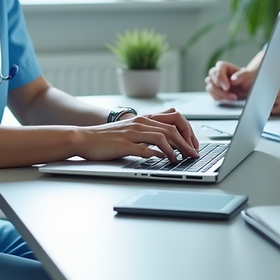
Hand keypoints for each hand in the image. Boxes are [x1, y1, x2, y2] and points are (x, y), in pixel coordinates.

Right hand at [76, 108, 199, 162]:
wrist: (85, 138)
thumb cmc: (108, 138)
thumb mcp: (131, 130)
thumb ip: (148, 134)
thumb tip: (167, 147)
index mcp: (144, 118)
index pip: (174, 118)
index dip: (188, 131)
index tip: (193, 144)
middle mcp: (140, 123)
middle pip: (171, 129)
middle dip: (186, 143)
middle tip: (194, 155)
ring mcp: (132, 133)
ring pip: (161, 137)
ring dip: (174, 149)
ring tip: (181, 160)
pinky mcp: (123, 144)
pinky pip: (143, 149)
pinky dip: (155, 155)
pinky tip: (162, 161)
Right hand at [205, 61, 254, 101]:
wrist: (247, 88)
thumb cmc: (248, 79)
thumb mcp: (248, 77)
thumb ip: (241, 76)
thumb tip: (233, 79)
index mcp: (223, 66)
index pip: (217, 70)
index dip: (221, 79)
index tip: (227, 87)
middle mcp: (216, 73)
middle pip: (211, 80)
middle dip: (221, 90)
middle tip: (233, 95)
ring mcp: (214, 83)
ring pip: (210, 88)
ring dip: (221, 96)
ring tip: (233, 98)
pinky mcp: (214, 91)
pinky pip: (213, 96)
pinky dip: (221, 99)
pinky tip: (230, 99)